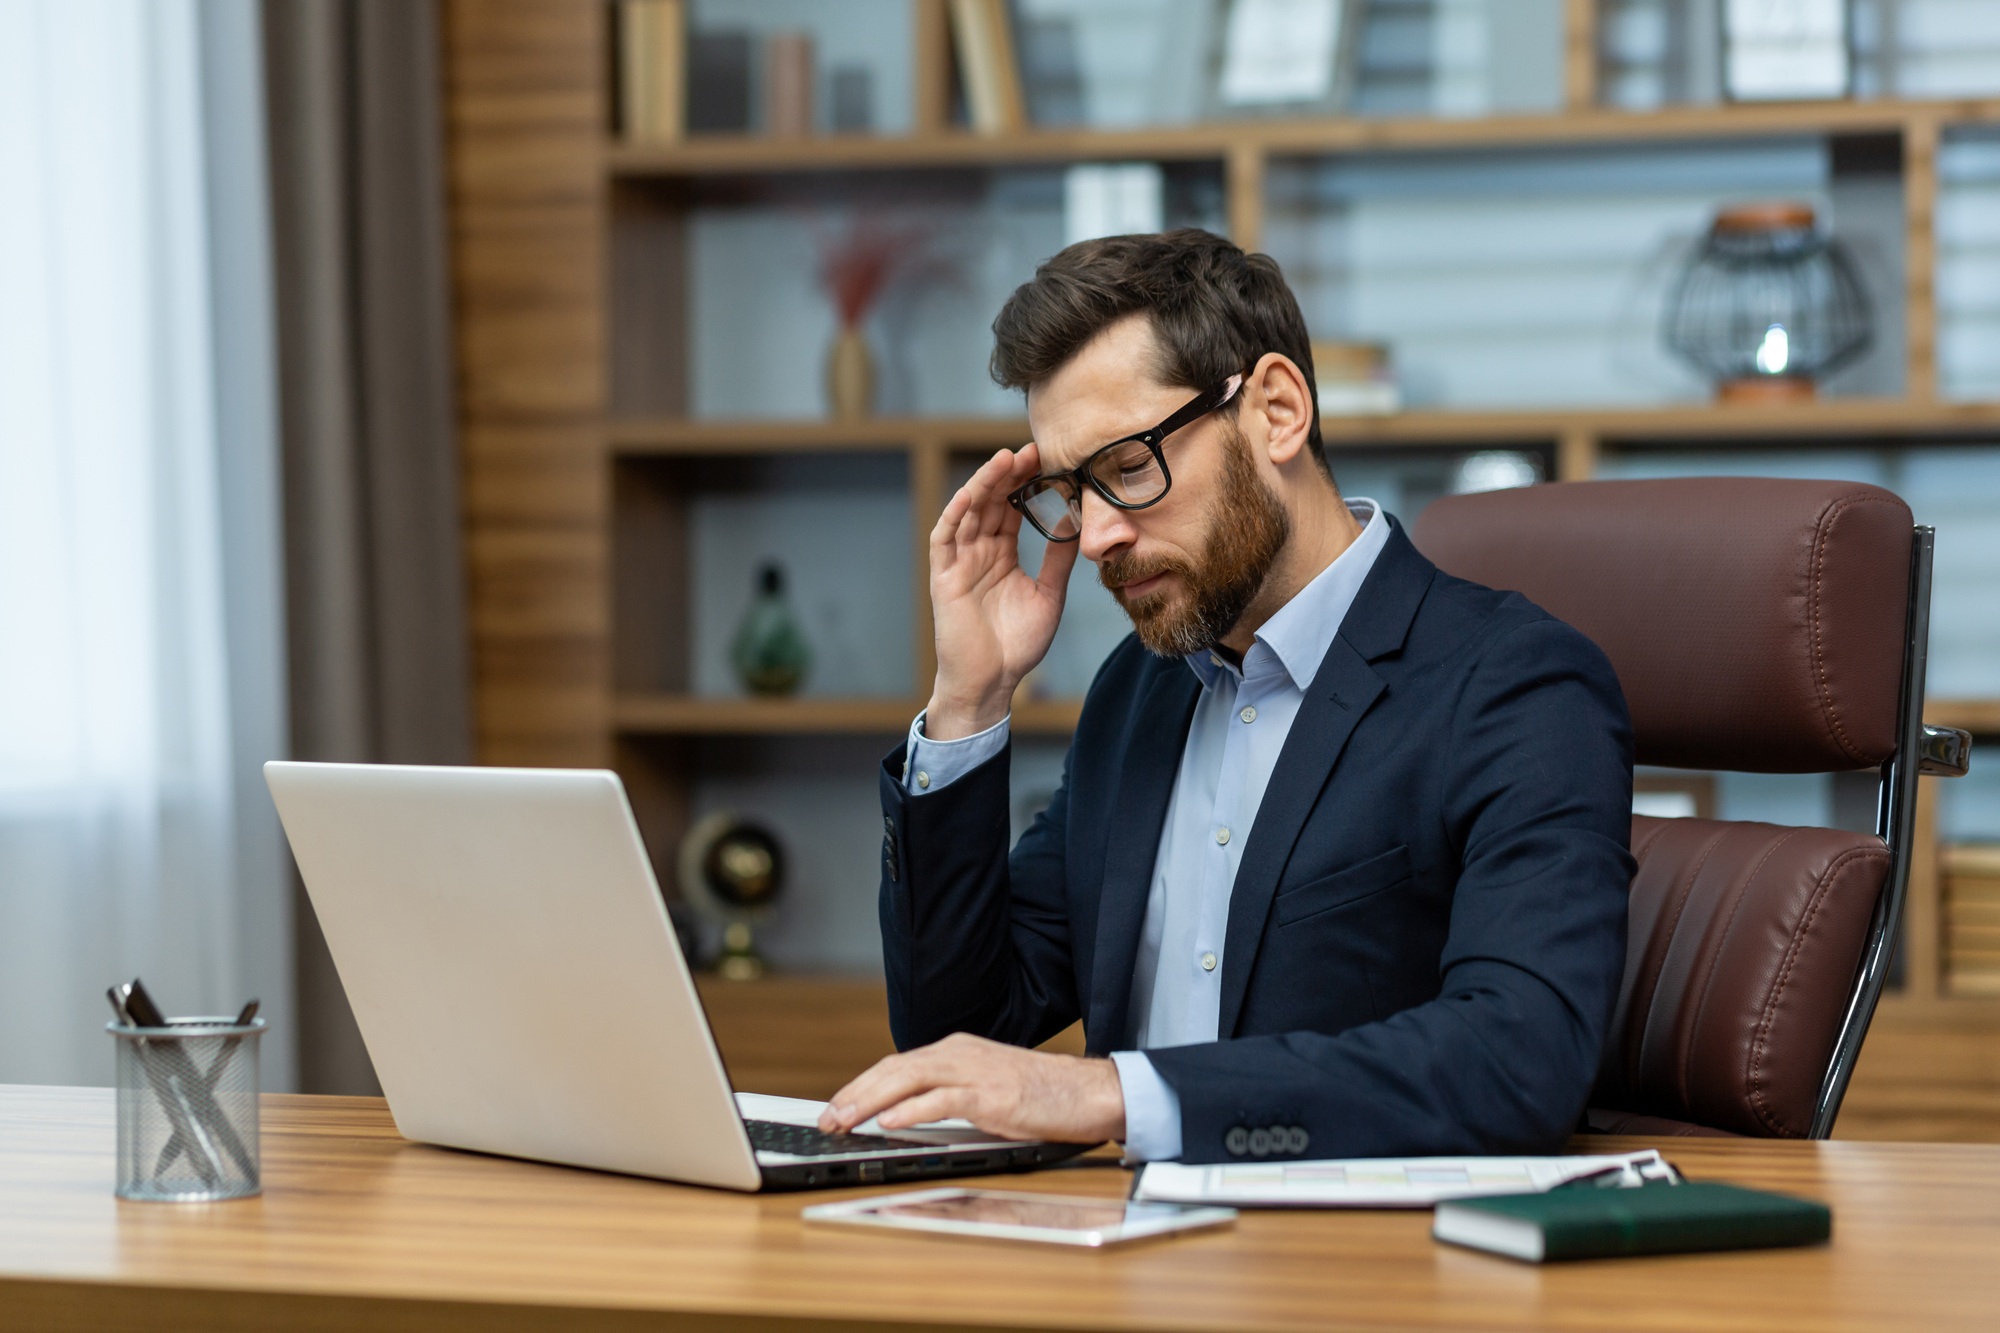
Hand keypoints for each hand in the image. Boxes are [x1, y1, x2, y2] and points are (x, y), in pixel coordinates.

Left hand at [818, 1032, 1125, 1143]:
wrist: (1089, 1091)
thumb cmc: (1041, 1094)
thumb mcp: (984, 1089)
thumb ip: (947, 1096)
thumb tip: (904, 1116)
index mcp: (955, 1051)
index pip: (895, 1066)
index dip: (860, 1087)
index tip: (835, 1108)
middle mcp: (959, 1054)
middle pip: (893, 1069)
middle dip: (854, 1094)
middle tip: (826, 1119)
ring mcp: (975, 1072)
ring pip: (909, 1079)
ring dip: (871, 1102)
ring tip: (844, 1120)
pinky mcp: (992, 1095)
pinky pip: (942, 1100)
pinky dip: (912, 1109)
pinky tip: (890, 1122)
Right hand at [924, 445, 1079, 739]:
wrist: (991, 682)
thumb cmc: (1017, 645)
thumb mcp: (1048, 595)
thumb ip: (1058, 559)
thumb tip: (1076, 521)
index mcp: (1001, 555)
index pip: (1012, 509)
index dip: (1026, 484)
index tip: (1047, 459)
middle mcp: (978, 553)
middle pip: (991, 503)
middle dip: (1008, 475)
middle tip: (1031, 450)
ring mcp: (959, 563)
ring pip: (969, 513)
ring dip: (984, 485)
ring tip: (1005, 460)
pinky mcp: (943, 577)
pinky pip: (944, 540)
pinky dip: (954, 515)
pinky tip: (969, 495)